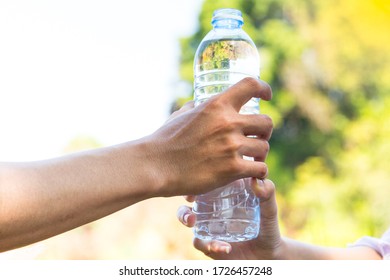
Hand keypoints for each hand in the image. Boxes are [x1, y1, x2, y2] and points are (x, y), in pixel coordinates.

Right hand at [147, 77, 272, 196]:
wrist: (155, 165)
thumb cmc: (164, 140)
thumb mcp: (180, 115)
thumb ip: (195, 108)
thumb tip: (198, 104)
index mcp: (216, 105)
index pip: (250, 85)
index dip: (264, 88)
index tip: (267, 96)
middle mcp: (228, 123)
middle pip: (267, 122)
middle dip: (264, 132)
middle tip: (256, 139)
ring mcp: (231, 146)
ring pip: (264, 147)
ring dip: (260, 154)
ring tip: (252, 159)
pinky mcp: (232, 169)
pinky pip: (260, 169)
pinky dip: (258, 172)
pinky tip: (251, 174)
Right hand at [177, 179, 282, 258]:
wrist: (268, 253)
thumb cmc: (267, 226)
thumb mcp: (269, 208)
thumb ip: (267, 194)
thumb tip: (257, 181)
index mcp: (222, 194)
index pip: (205, 182)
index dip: (196, 178)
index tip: (196, 178)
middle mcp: (211, 208)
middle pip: (189, 198)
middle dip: (183, 194)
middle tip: (188, 199)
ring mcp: (208, 226)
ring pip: (187, 219)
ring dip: (185, 217)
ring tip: (192, 221)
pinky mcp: (210, 244)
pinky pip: (202, 243)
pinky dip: (210, 244)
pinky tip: (225, 247)